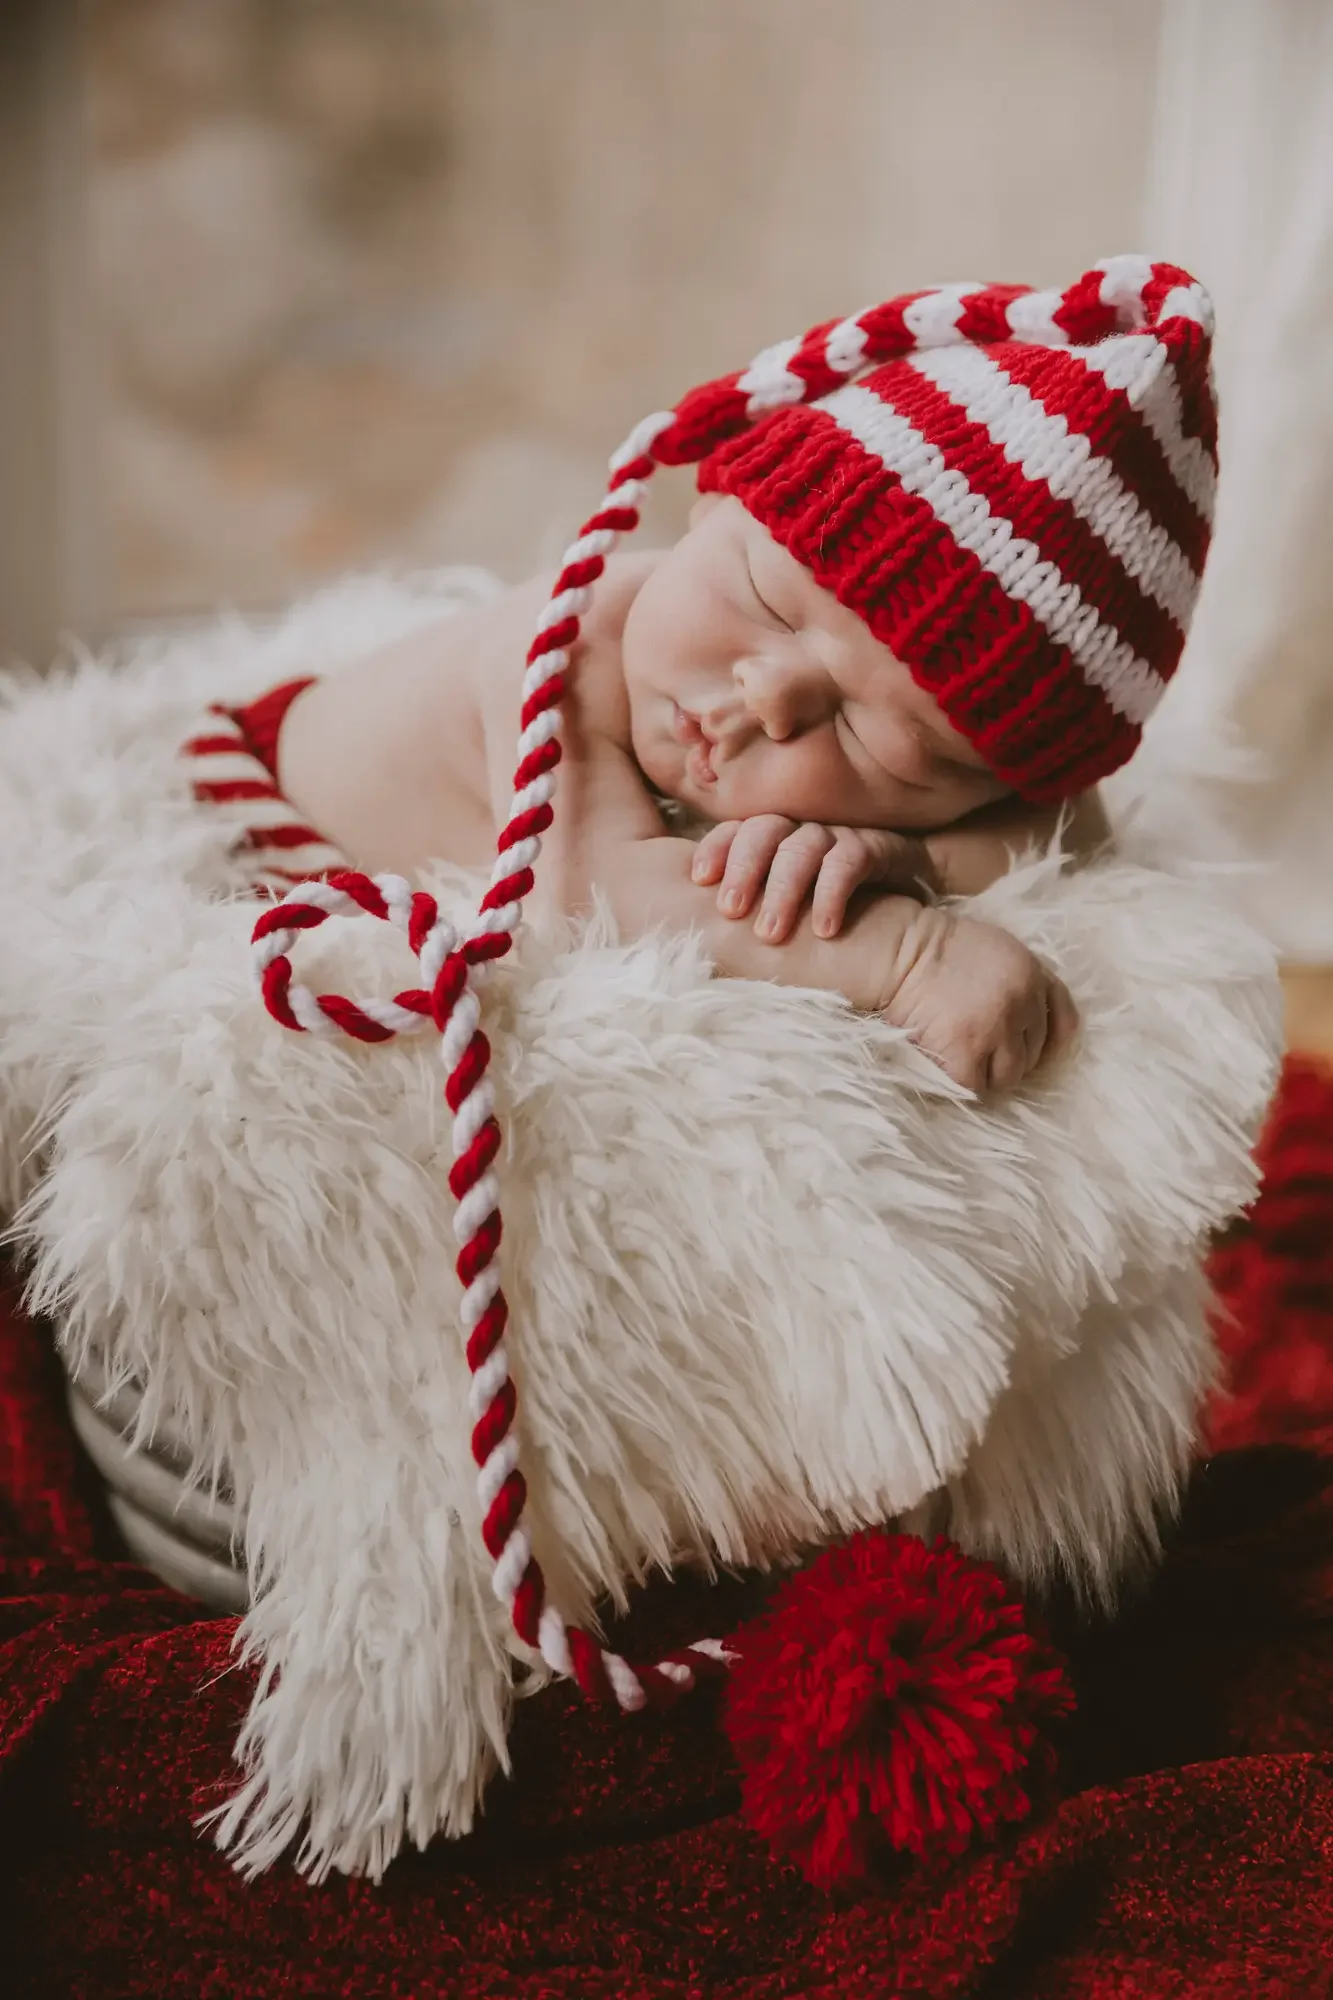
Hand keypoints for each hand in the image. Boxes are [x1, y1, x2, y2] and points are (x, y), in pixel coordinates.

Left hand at [690, 815, 939, 942]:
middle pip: (763, 831)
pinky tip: (825, 930)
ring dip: (783, 890)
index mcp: (772, 840)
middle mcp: (800, 831)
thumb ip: (743, 913)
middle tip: (730, 911)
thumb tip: (692, 935)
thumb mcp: (781, 912)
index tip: (699, 880)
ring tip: (769, 934)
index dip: (716, 849)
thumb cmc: (827, 917)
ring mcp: (838, 837)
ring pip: (802, 848)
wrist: (905, 921)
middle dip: (743, 868)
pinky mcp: (876, 849)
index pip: (734, 830)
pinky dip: (832, 894)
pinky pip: (849, 862)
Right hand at [877, 906, 1078, 1094]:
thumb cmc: (943, 950)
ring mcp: (996, 1029)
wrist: (901, 952)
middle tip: (979, 1046)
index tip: (1023, 1046)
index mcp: (1034, 975)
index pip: (1065, 1026)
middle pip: (1034, 1055)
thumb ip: (1026, 980)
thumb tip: (1040, 1022)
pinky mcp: (966, 1052)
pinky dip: (962, 1081)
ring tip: (963, 1058)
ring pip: (1009, 1077)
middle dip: (1009, 1055)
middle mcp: (1023, 1003)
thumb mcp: (1001, 950)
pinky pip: (976, 1085)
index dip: (1046, 1042)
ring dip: (988, 1073)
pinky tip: (947, 1063)